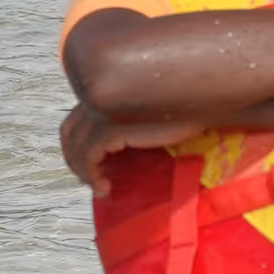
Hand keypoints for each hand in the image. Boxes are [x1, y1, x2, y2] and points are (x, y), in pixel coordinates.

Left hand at [60, 102, 202, 193]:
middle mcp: (98, 92)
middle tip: (90, 180)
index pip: (75, 117)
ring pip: (78, 147)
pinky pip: (90, 157)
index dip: (76, 145)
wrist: (204, 95)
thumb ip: (130, 114)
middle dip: (75, 160)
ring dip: (84, 172)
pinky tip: (106, 188)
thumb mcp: (151, 106)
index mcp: (105, 85)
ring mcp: (103, 108)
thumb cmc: (187, 98)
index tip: (89, 166)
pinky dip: (92, 175)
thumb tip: (117, 145)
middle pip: (69, 132)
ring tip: (101, 188)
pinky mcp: (113, 125)